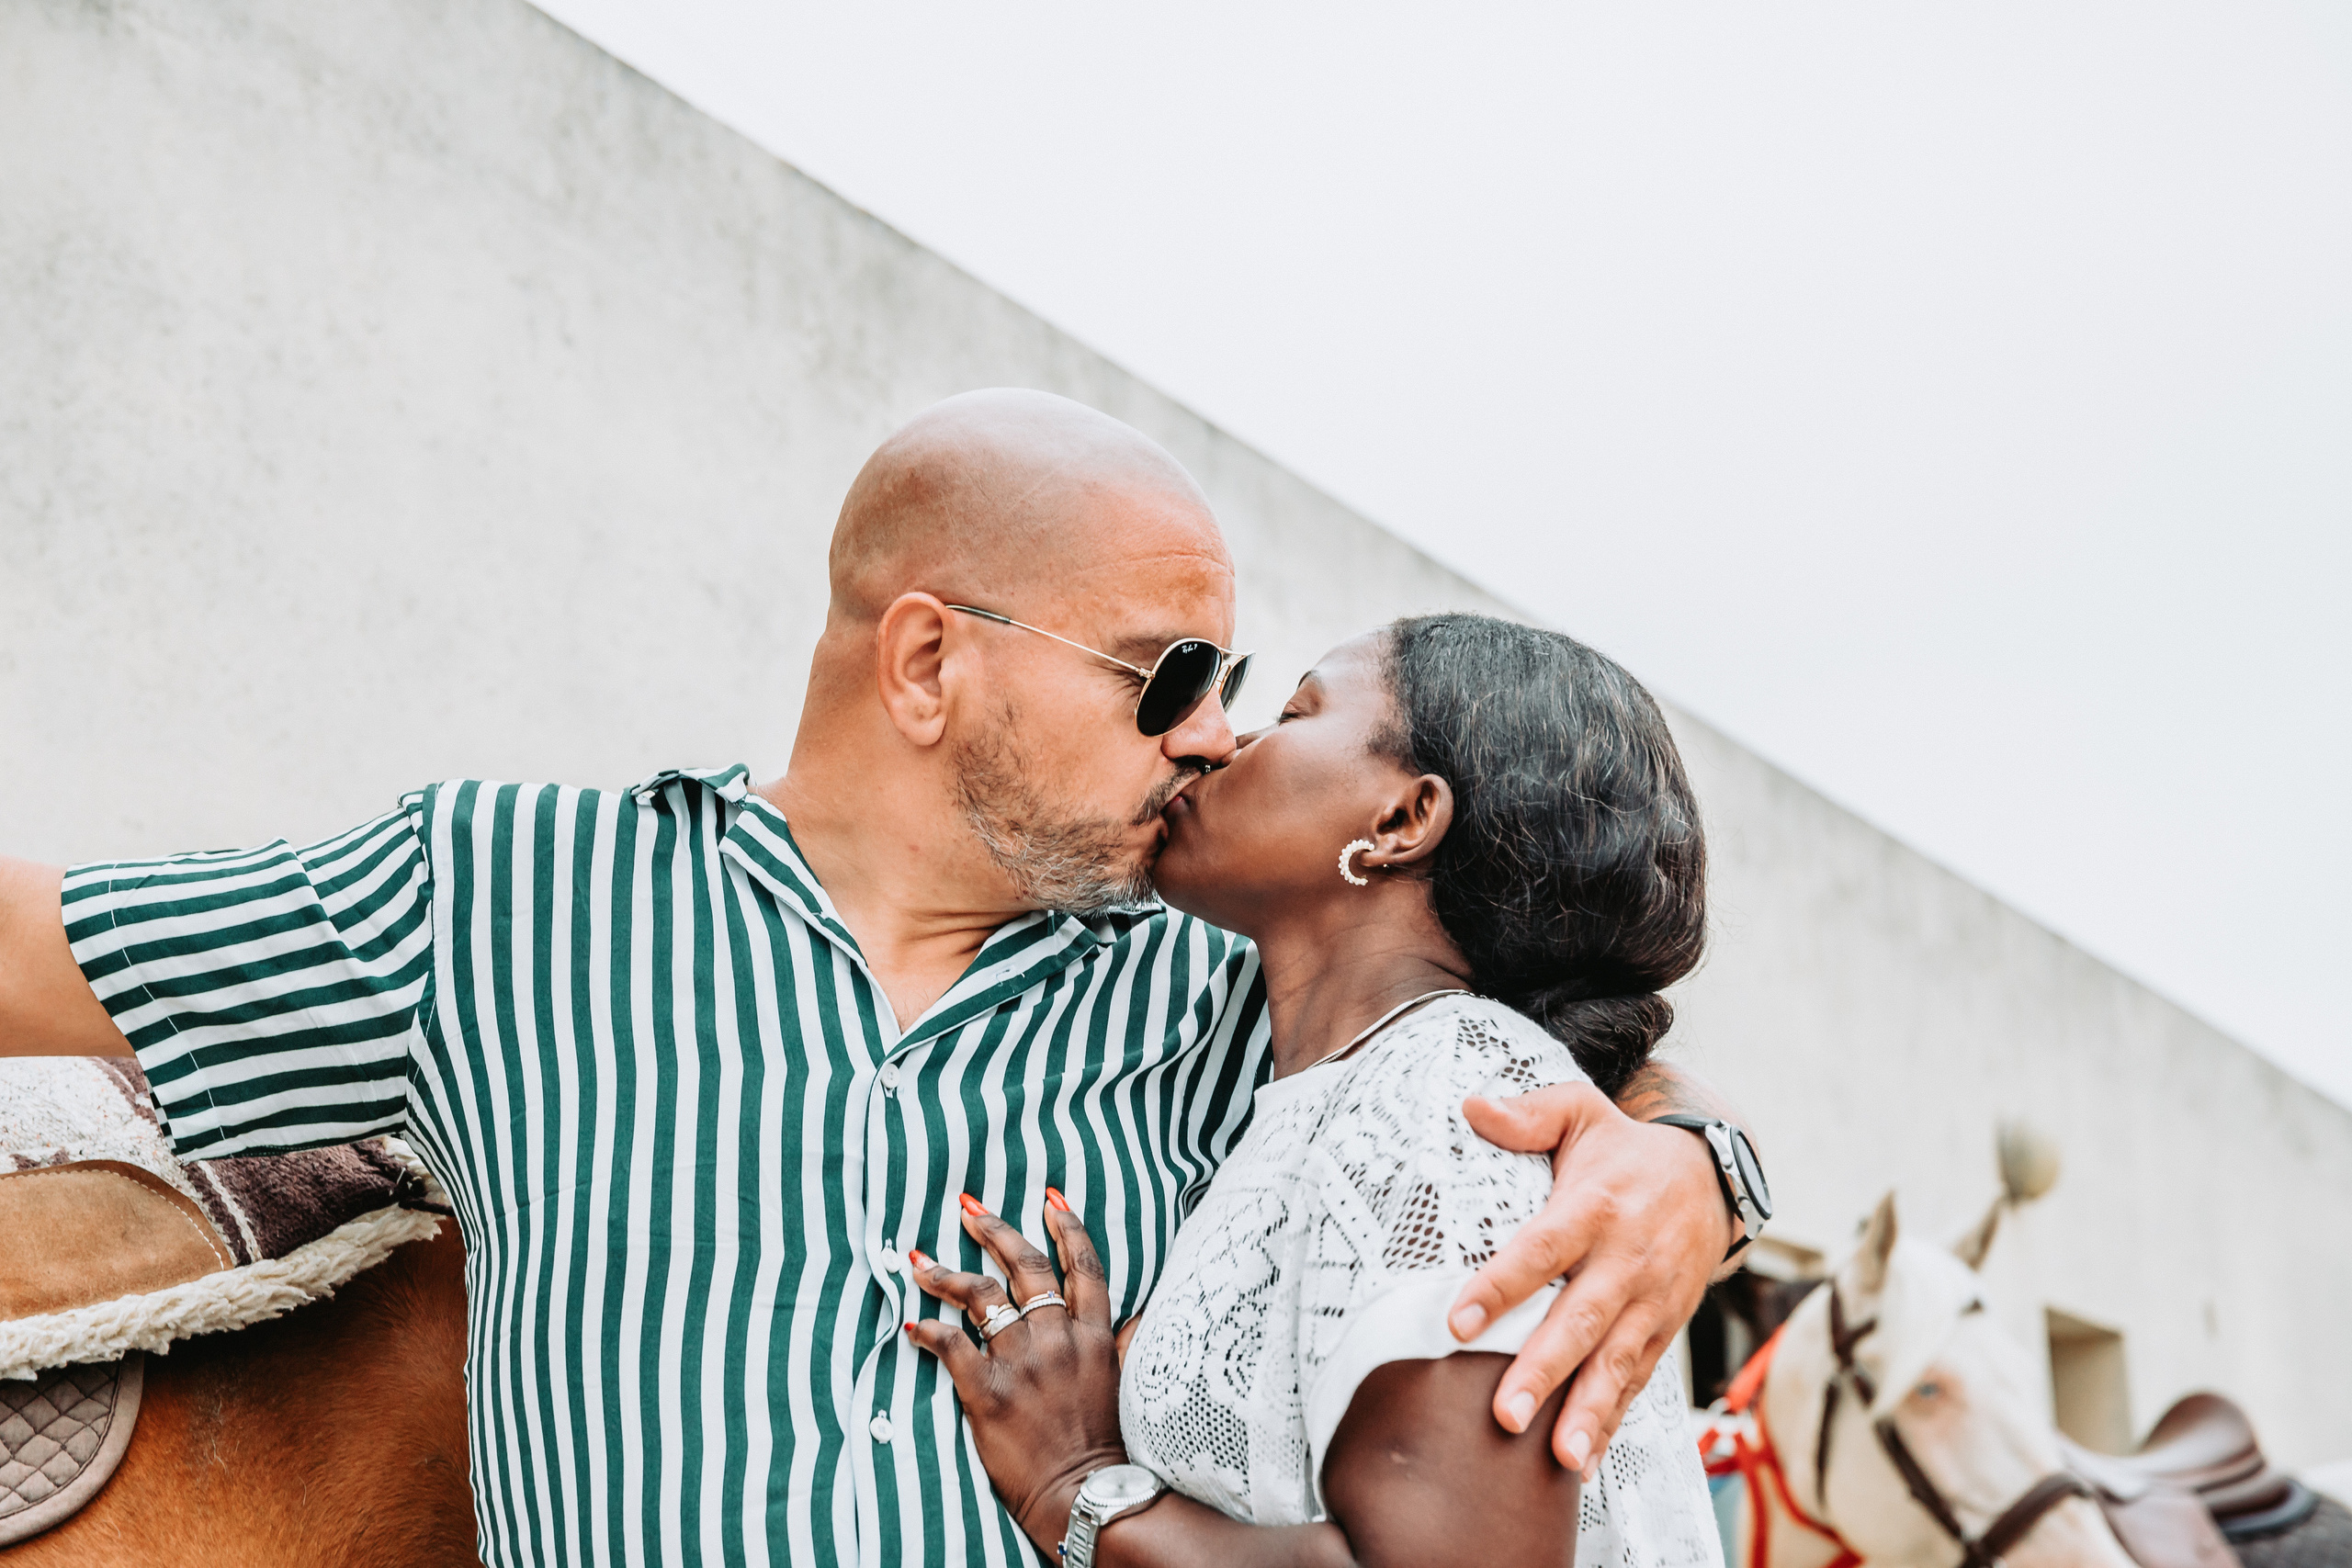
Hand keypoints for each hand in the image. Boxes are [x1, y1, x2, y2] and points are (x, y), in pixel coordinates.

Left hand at [905, 1190, 1129, 1554]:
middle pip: (1026, 1266)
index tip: (1049, 1196)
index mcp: (1095, 1336)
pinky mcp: (988, 1392)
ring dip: (948, 1273)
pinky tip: (912, 1326)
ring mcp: (1023, 1363)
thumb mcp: (1130, 1383)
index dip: (1066, 1225)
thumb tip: (1135, 1316)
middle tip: (968, 1207)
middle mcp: (1059, 1339)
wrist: (1086, 1494)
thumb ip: (1128, 1343)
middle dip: (995, 1229)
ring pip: (981, 1296)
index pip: (1082, 1265)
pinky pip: (951, 1346)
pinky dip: (928, 1332)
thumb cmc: (1106, 1445)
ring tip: (920, 1259)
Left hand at [1445, 1083, 1727, 1473]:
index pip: (1542, 1249)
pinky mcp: (1662, 1327)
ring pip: (1615, 1362)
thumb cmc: (1623, 1149)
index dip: (1502, 1286)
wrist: (1710, 1177)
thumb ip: (1527, 1114)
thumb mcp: (1580, 1113)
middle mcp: (1626, 1259)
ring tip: (1557, 1455)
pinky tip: (1582, 1460)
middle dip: (1544, 1370)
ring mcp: (1650, 1300)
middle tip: (1505, 1414)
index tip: (1457, 1322)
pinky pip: (1636, 1379)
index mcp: (1595, 1206)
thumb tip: (1471, 1107)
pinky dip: (1612, 1421)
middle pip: (1580, 1320)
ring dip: (1586, 1411)